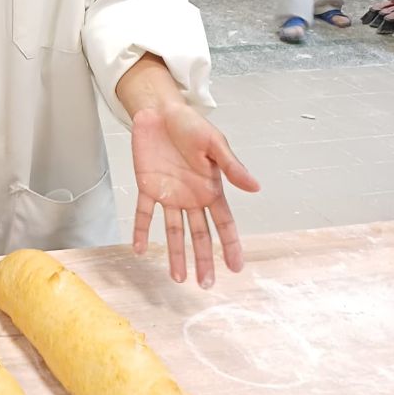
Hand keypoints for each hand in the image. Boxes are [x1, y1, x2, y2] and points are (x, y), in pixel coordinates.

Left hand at [130, 106, 259, 287]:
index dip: (231, 245)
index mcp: (211, 188)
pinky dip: (140, 230)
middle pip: (200, 234)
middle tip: (206, 284)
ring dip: (175, 254)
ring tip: (178, 278)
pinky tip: (138, 249)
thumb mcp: (214, 143)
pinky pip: (143, 213)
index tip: (237, 268)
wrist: (159, 110)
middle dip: (204, 260)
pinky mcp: (147, 187)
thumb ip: (232, 167)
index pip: (224, 223)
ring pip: (174, 230)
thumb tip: (256, 188)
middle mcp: (191, 197)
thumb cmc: (190, 124)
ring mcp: (169, 194)